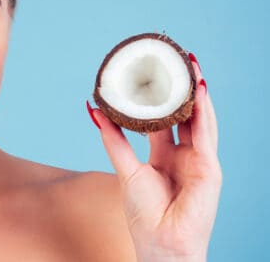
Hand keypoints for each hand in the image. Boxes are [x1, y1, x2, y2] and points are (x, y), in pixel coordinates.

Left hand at [88, 55, 221, 261]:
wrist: (161, 244)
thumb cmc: (145, 214)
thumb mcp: (125, 168)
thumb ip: (113, 139)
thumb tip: (92, 108)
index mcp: (164, 155)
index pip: (163, 119)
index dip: (159, 97)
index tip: (150, 72)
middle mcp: (183, 154)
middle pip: (184, 113)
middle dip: (180, 87)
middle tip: (174, 58)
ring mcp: (198, 159)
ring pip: (199, 117)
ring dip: (196, 90)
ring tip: (190, 62)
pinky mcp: (209, 167)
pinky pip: (206, 133)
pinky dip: (204, 110)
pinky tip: (200, 88)